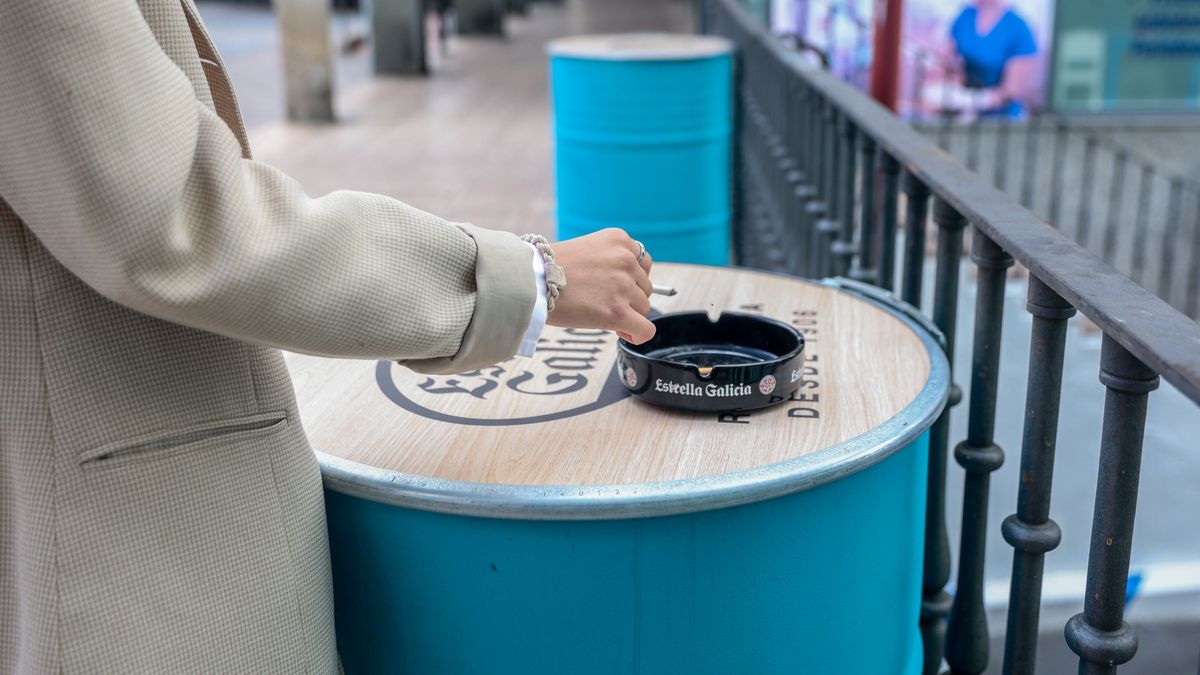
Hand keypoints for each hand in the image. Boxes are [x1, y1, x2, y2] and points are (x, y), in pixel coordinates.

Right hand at [549, 228, 654, 343]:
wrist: (530, 279)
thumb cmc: (549, 268)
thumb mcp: (587, 249)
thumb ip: (611, 261)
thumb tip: (630, 288)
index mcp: (619, 239)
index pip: (643, 262)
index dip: (632, 279)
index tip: (616, 288)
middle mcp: (626, 259)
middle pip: (644, 287)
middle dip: (629, 298)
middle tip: (603, 302)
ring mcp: (623, 286)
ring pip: (644, 308)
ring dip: (628, 314)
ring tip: (603, 315)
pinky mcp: (618, 312)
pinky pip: (645, 330)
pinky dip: (637, 335)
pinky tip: (621, 332)